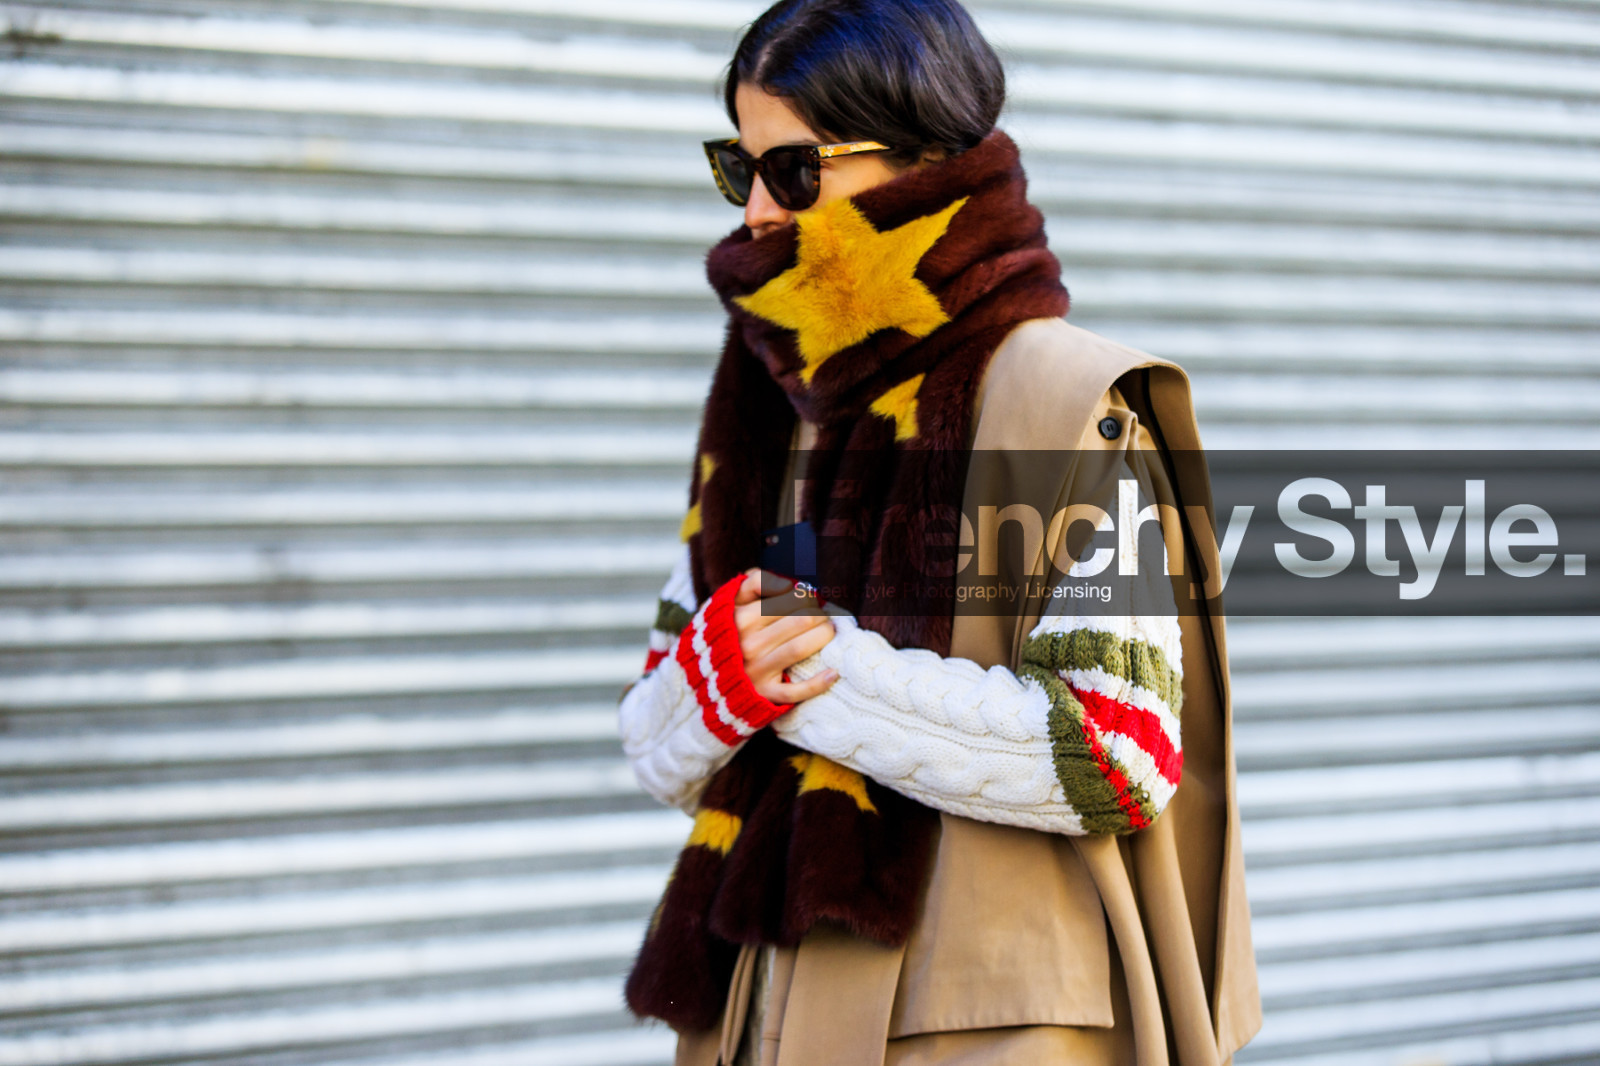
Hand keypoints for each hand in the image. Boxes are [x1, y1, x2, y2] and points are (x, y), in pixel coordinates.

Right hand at [733, 567, 837, 703]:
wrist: (705, 678)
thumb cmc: (728, 633)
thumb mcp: (730, 602)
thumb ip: (754, 582)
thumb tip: (788, 584)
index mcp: (740, 617)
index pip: (789, 597)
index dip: (806, 596)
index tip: (809, 599)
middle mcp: (747, 643)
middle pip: (801, 619)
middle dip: (820, 614)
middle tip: (822, 617)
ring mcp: (756, 670)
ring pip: (801, 648)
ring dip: (824, 637)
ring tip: (828, 633)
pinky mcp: (764, 694)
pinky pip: (796, 691)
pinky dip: (818, 683)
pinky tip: (833, 673)